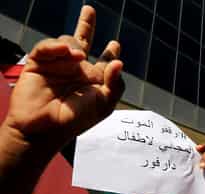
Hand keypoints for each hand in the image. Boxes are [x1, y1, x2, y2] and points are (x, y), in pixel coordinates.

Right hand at [5, 6, 123, 153]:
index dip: (111, 51)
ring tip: (78, 56)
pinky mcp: (39, 63)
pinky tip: (66, 52)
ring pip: (68, 42)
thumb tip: (119, 62)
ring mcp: (58, 65)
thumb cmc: (76, 119)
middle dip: (86, 24)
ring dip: (74, 44)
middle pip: (83, 41)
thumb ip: (115, 84)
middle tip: (89, 10)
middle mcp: (77, 69)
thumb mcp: (103, 104)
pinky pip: (48, 47)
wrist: (45, 127)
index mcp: (94, 79)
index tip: (115, 45)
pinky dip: (56, 46)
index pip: (105, 60)